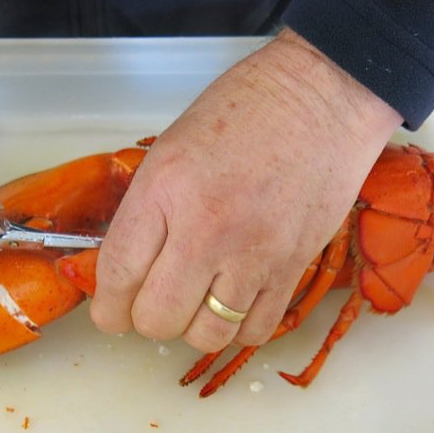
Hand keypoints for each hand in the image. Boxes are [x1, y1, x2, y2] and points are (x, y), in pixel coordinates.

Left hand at [91, 28, 401, 351]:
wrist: (324, 96)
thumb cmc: (245, 112)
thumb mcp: (172, 150)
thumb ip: (147, 212)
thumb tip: (129, 268)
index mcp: (163, 189)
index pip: (117, 275)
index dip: (109, 308)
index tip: (113, 313)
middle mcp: (205, 229)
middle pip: (157, 319)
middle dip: (148, 319)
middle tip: (157, 301)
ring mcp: (253, 254)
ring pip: (205, 336)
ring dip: (194, 327)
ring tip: (199, 301)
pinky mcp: (294, 268)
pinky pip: (255, 331)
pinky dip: (238, 327)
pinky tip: (235, 301)